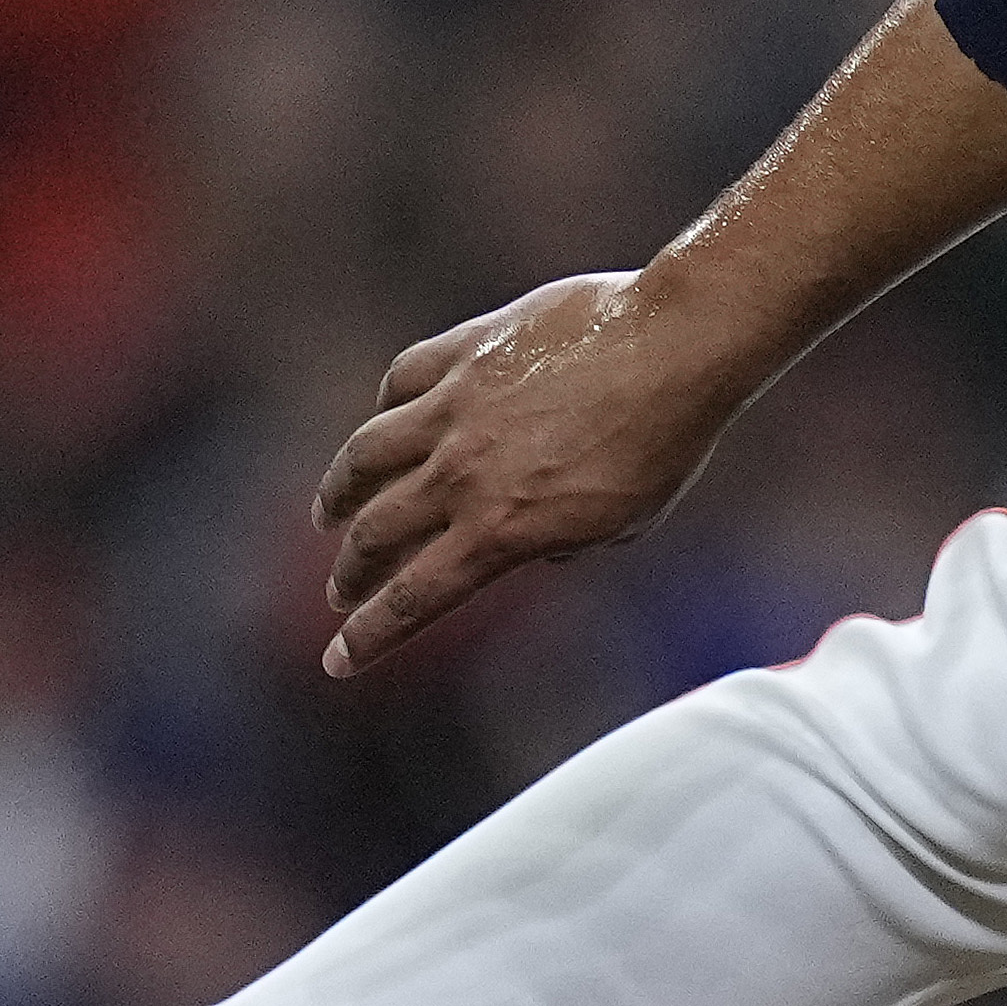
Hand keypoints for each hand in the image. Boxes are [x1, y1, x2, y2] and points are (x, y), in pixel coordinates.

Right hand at [310, 270, 749, 676]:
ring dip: (340, 491)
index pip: (416, 599)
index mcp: (501, 530)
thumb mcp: (622, 523)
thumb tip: (533, 549)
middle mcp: (462, 474)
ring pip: (366, 455)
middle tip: (339, 589)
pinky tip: (386, 417)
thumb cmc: (667, 440)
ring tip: (330, 511)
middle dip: (351, 572)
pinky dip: (388, 406)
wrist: (677, 344)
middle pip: (378, 534)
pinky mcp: (463, 351)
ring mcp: (455, 407)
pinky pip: (402, 381)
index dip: (370, 636)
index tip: (339, 661)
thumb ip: (564, 543)